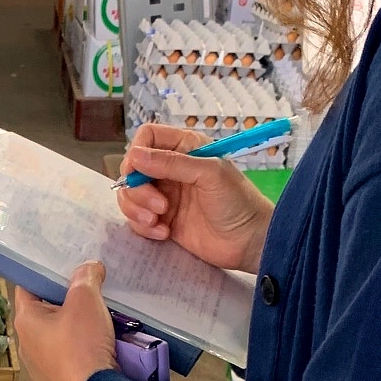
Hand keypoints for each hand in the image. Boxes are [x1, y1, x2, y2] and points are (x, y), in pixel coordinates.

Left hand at [14, 262, 117, 380]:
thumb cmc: (82, 346)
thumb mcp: (86, 301)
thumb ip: (86, 278)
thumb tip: (89, 268)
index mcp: (26, 322)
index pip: (27, 288)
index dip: (44, 275)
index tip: (64, 269)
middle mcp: (27, 347)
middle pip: (45, 315)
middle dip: (66, 304)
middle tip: (88, 294)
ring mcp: (40, 372)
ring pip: (58, 342)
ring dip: (75, 333)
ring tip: (99, 324)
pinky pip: (69, 366)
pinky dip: (82, 357)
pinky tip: (100, 353)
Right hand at [117, 124, 274, 272]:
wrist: (249, 242)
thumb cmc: (237, 202)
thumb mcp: (209, 174)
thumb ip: (172, 163)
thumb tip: (135, 155)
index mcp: (185, 149)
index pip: (148, 138)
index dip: (137, 152)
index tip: (136, 171)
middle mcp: (171, 170)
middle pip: (132, 169)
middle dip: (137, 189)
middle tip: (160, 206)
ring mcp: (165, 196)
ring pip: (130, 195)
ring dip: (136, 209)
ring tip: (158, 221)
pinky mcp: (162, 221)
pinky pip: (137, 220)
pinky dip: (143, 227)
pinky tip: (164, 233)